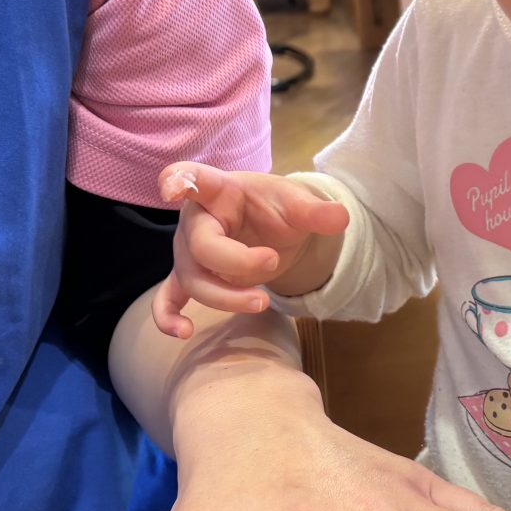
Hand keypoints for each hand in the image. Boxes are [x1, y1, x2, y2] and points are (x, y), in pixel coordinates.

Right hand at [152, 162, 349, 337]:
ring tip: (263, 302)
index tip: (172, 189)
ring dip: (226, 297)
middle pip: (200, 248)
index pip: (195, 178)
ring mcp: (187, 252)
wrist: (269, 228)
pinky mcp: (188, 277)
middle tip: (273, 262)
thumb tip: (342, 217)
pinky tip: (184, 332)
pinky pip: (168, 299)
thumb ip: (315, 211)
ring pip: (194, 280)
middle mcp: (196, 221)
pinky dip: (169, 317)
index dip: (180, 180)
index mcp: (220, 191)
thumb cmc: (274, 208)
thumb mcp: (297, 205)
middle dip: (237, 263)